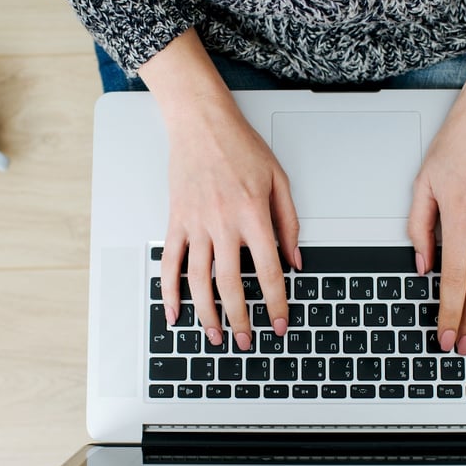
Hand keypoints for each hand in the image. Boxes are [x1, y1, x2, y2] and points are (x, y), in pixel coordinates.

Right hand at [160, 94, 299, 350]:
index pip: (267, 270)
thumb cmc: (240, 147)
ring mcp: (195, 224)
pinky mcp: (176, 221)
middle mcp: (222, 223)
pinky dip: (170, 291)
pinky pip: (170, 262)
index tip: (280, 323)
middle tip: (245, 342)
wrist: (201, 123)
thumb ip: (289, 223)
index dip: (275, 302)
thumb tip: (296, 261)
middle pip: (230, 284)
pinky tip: (175, 313)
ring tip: (215, 336)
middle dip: (240, 318)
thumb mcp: (278, 180)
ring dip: (207, 314)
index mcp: (252, 215)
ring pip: (199, 280)